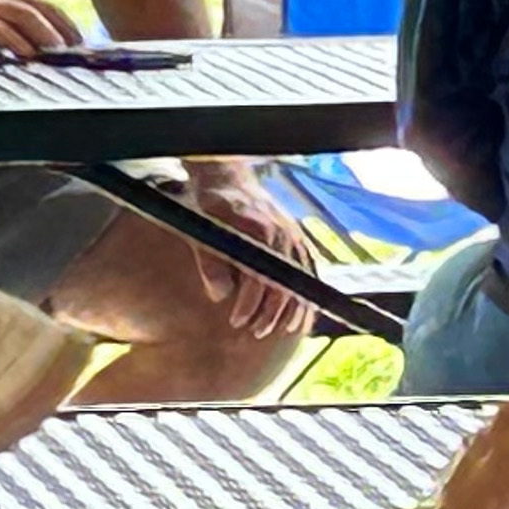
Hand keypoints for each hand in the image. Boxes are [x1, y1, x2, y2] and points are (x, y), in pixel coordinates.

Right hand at [0, 0, 81, 55]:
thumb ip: (4, 15)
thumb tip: (29, 36)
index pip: (42, 2)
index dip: (62, 20)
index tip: (77, 38)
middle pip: (41, 6)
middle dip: (62, 27)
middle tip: (77, 48)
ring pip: (26, 15)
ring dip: (46, 34)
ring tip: (58, 52)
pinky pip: (0, 28)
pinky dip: (17, 41)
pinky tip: (28, 55)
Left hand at [181, 160, 317, 339]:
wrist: (225, 177)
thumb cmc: (209, 204)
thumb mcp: (200, 230)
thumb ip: (210, 263)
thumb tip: (220, 295)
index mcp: (259, 232)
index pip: (259, 281)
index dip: (249, 306)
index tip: (236, 321)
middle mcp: (282, 235)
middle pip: (283, 287)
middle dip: (269, 315)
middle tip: (253, 331)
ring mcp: (293, 237)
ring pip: (300, 282)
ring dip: (289, 311)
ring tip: (275, 329)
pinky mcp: (297, 238)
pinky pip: (308, 272)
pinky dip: (305, 295)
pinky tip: (298, 314)